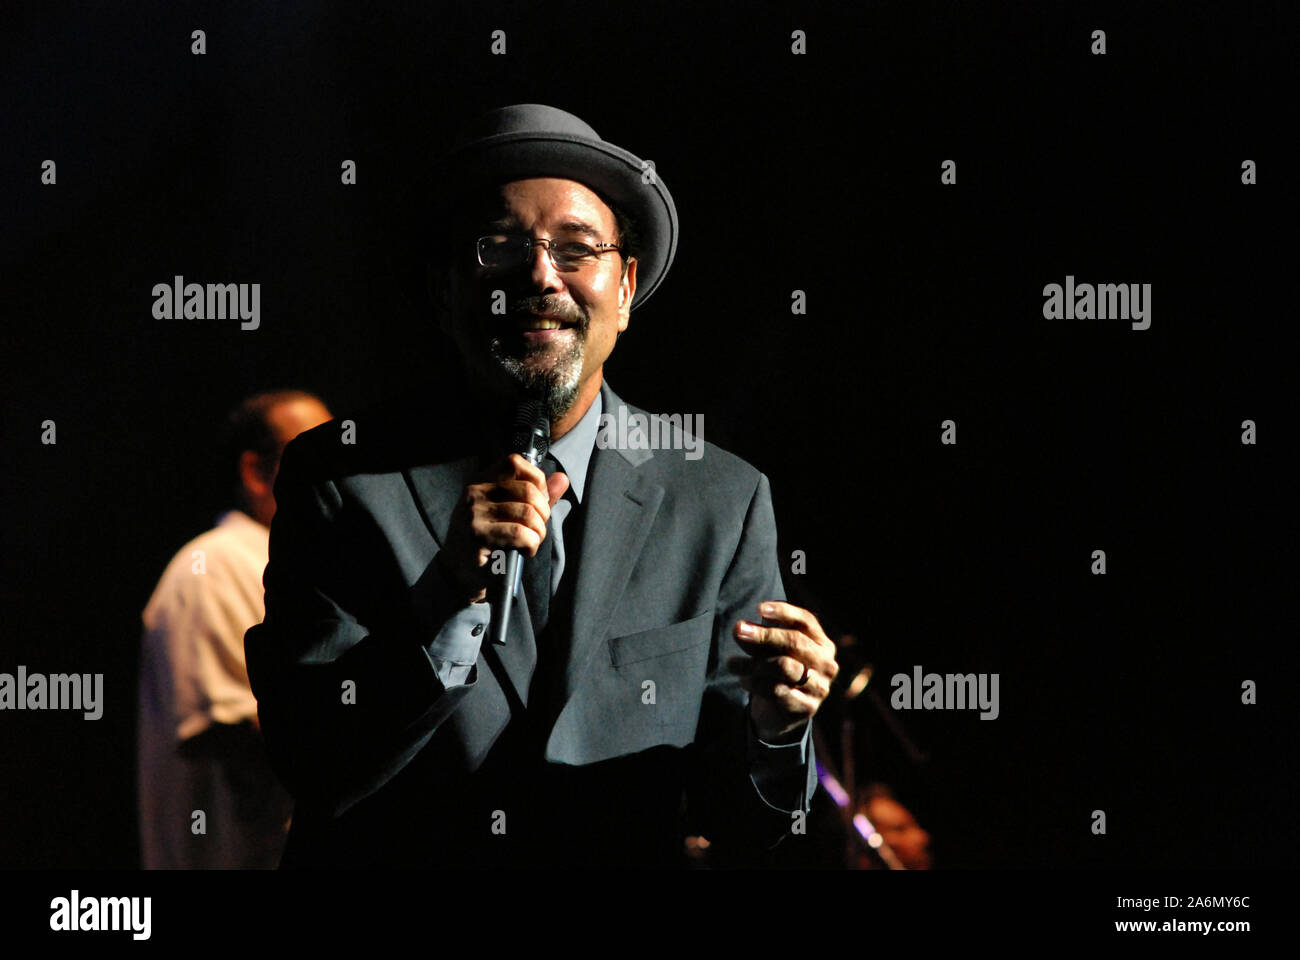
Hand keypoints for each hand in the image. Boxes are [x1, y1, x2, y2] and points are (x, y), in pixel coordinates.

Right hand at [436, 453, 569, 603]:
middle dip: (543, 512)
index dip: (536, 480)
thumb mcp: (510, 511)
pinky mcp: (477, 537)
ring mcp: (474, 514)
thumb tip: (562, 478)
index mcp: (481, 480)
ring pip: (527, 513)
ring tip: (531, 541)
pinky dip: (531, 544)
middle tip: (537, 528)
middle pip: (527, 490)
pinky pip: (520, 534)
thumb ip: (537, 494)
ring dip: (538, 532)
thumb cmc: (490, 539)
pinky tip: (524, 550)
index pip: (514, 462)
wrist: (461, 571)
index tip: (539, 501)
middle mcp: (474, 493)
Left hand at [730, 601, 837, 741]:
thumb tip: (741, 628)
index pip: (806, 621)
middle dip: (764, 635)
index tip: (759, 608)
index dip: (784, 612)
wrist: (780, 713)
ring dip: (753, 663)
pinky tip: (744, 680)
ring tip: (732, 663)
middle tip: (738, 631)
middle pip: (795, 642)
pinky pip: (776, 690)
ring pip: (783, 666)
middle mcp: (826, 664)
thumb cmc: (776, 672)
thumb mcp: (772, 650)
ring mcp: (819, 687)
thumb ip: (761, 637)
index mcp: (822, 644)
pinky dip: (755, 684)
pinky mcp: (807, 707)